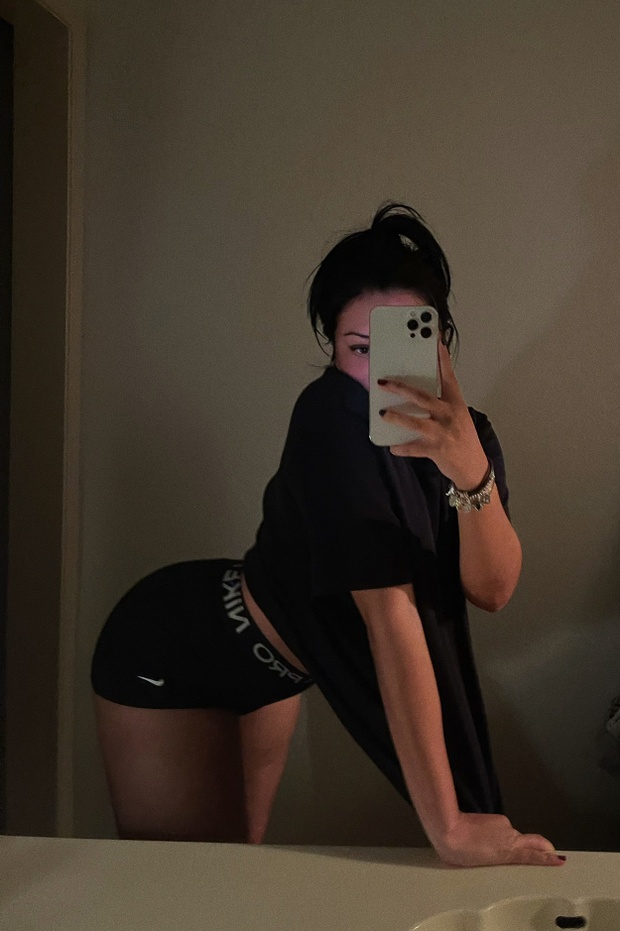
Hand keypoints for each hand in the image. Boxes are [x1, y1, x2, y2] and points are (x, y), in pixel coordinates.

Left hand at [378, 342, 487, 489]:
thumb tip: (412, 391)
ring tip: (383, 412)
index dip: (441, 359)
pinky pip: (414, 448)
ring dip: (398, 417)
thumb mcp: (457, 415)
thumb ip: (440, 402)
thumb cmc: (462, 437)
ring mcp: (443, 433)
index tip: (433, 341)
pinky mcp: (436, 450)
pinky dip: (402, 447)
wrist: (473, 467)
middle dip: (402, 389)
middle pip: (423, 398)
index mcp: (456, 403)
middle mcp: (450, 415)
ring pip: (416, 423)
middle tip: (384, 382)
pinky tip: (392, 446)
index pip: (448, 376)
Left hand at [435, 812, 565, 867]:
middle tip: (548, 852)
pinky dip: (500, 835)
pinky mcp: (496, 817)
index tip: (560, 859)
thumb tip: (503, 856)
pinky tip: (486, 839)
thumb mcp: (483, 863)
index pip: (534, 854)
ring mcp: (504, 825)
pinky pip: (503, 829)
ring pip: (513, 836)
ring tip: (494, 851)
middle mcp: (510, 836)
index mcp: (508, 850)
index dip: (548, 857)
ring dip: (510, 843)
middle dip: (540, 847)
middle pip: (531, 842)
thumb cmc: (461, 851)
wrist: (448, 828)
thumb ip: (498, 860)